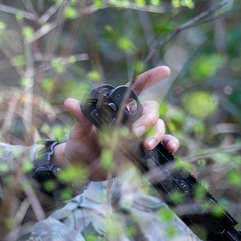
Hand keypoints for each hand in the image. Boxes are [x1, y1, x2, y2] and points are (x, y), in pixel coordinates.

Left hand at [53, 66, 179, 180]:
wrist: (81, 169)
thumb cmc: (79, 145)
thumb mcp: (78, 131)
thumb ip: (80, 117)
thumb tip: (70, 102)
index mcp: (117, 109)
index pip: (135, 89)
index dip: (150, 78)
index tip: (165, 71)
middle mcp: (130, 119)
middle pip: (151, 109)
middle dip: (147, 119)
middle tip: (134, 132)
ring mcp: (138, 135)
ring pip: (158, 126)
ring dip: (157, 133)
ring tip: (146, 145)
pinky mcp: (142, 150)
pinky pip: (162, 144)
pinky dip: (170, 143)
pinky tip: (170, 148)